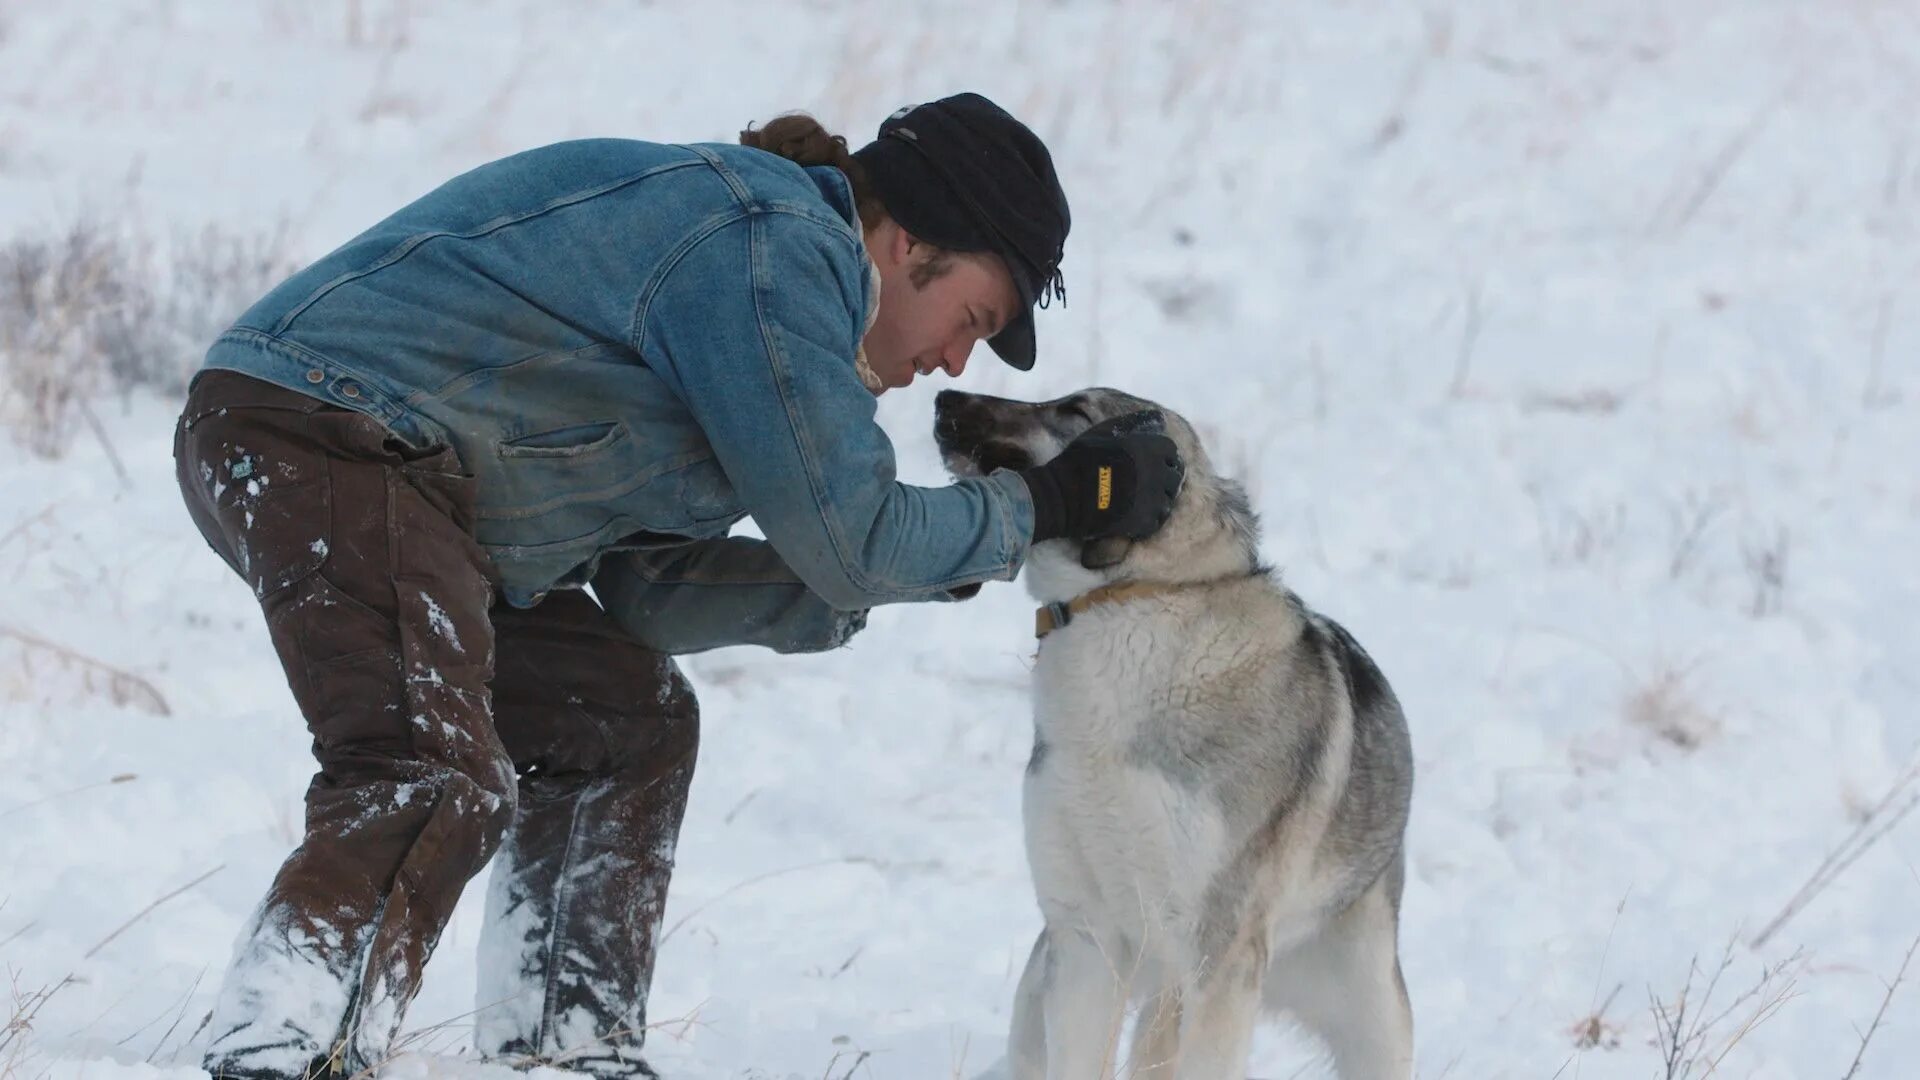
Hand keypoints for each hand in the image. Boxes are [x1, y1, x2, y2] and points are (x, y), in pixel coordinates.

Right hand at [1020, 412, 1184, 542]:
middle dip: (1164, 477)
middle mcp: (1157, 473)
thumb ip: (1132, 423)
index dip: (1162, 455)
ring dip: (1158, 498)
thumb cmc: (1081, 459)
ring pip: (1168, 499)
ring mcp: (1153, 499)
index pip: (1170, 450)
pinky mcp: (1145, 522)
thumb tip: (1157, 417)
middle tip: (1148, 482)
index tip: (1153, 461)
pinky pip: (1157, 520)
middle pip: (1174, 475)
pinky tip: (1137, 514)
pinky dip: (1150, 518)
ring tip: (1143, 499)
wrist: (1065, 495)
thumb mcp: (1104, 431)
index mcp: (1150, 448)